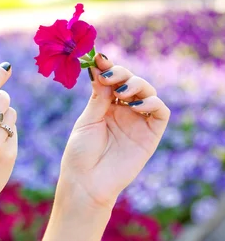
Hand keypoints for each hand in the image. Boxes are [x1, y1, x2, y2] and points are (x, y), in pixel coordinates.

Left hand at [58, 53, 170, 210]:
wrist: (87, 182)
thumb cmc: (80, 152)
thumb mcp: (87, 120)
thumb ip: (98, 97)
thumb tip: (101, 69)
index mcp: (104, 104)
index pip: (111, 79)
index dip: (108, 67)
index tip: (99, 59)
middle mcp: (122, 110)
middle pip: (131, 81)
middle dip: (121, 73)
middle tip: (109, 75)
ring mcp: (137, 121)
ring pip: (148, 92)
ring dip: (137, 85)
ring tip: (122, 91)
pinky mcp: (150, 135)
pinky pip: (160, 113)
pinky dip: (153, 103)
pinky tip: (136, 105)